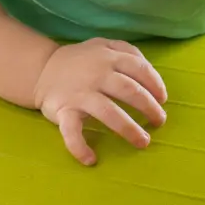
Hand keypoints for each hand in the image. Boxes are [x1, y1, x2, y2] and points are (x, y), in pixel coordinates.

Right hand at [32, 38, 168, 165]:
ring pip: (108, 112)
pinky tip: (91, 159)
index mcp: (108, 57)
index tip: (163, 100)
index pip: (139, 68)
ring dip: (129, 129)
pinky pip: (71, 131)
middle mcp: (96, 74)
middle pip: (129, 90)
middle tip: (159, 122)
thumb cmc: (81, 61)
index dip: (155, 84)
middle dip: (149, 107)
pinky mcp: (64, 111)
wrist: (41, 70)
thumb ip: (127, 51)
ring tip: (143, 142)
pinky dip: (79, 147)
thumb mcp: (103, 44)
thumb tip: (151, 73)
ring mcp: (80, 93)